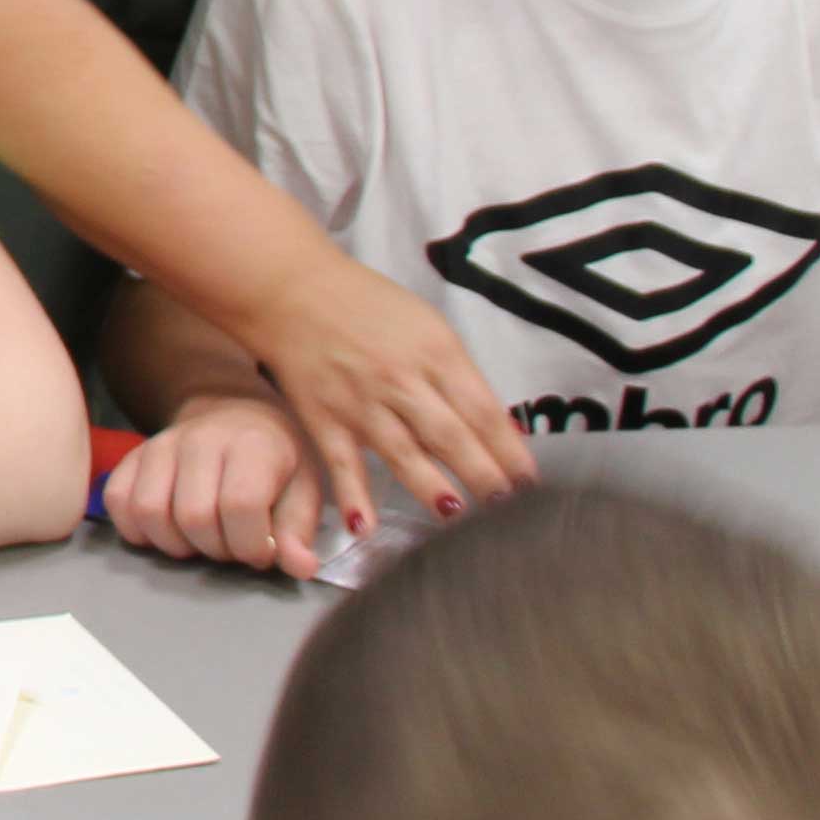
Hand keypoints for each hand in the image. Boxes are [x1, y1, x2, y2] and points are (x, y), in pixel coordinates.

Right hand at [104, 393, 327, 579]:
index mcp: (252, 444)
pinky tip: (167, 531)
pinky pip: (117, 501)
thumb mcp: (304, 490)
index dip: (251, 544)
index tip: (262, 551)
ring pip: (149, 512)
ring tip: (200, 541)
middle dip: (216, 549)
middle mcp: (200, 438)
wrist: (234, 414)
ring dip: (175, 544)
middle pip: (193, 516)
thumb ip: (298, 530)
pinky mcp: (132, 456)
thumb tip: (299, 566)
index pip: (240, 505)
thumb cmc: (275, 459)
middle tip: (232, 546)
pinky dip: (136, 529)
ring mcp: (160, 445)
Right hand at [244, 259, 533, 529]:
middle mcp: (401, 380)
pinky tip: (367, 527)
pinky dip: (353, 495)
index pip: (482, 410)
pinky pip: (342, 463)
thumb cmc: (368, 307)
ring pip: (403, 452)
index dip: (509, 450)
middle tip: (504, 506)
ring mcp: (360, 402)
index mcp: (435, 353)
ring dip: (432, 487)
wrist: (291, 291)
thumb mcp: (428, 328)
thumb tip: (500, 430)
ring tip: (456, 515)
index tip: (528, 482)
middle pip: (449, 435)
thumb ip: (459, 377)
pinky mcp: (323, 418)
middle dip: (482, 474)